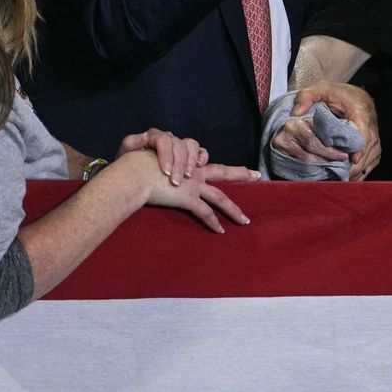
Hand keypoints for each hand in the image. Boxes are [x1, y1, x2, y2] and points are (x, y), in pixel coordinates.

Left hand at [119, 127, 207, 184]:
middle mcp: (168, 138)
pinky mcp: (187, 154)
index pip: (163, 140)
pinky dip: (202, 156)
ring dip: (191, 161)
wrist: (133, 173)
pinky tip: (199, 166)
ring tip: (188, 176)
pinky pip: (200, 150)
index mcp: (153, 136)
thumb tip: (144, 137)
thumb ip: (131, 143)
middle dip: (179, 164)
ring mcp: (178, 145)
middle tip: (176, 181)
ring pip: (191, 145)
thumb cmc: (130, 164)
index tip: (165, 172)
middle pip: (178, 145)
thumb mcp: (125, 153)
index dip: (166, 155)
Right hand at [122, 150, 256, 232]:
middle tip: (256, 175)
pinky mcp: (188, 198)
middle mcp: (194, 172)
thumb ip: (151, 164)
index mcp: (185, 162)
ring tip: (245, 220)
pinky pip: (206, 213)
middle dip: (240, 173)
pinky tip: (221, 231)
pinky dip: (214, 223)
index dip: (205, 162)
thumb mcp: (146, 161)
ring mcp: (194, 185)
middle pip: (222, 172)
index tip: (207, 162)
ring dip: (234, 210)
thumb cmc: (136, 165)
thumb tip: (143, 165)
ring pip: (220, 198)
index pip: (202, 161)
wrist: (135, 172)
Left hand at [291, 79, 381, 179]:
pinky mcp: (374, 153)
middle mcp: (371, 132)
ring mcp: (374, 145)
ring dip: (349, 174)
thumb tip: (296, 113)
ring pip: (364, 166)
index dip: (355, 152)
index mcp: (361, 116)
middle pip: (363, 157)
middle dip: (346, 169)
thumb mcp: (321, 89)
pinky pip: (366, 169)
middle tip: (326, 177)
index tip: (346, 163)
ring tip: (330, 181)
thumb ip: (307, 96)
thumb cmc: (339, 95)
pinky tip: (339, 179)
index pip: (362, 137)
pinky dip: (354, 175)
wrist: (358, 98)